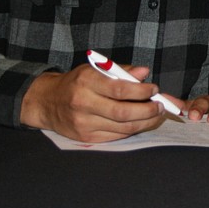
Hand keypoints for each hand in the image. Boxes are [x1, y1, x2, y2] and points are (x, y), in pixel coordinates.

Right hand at [20, 64, 180, 142]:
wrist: (47, 102)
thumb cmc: (76, 82)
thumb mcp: (95, 69)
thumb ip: (121, 70)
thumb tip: (144, 73)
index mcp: (86, 81)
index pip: (120, 89)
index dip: (142, 91)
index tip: (154, 89)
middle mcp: (83, 103)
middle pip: (123, 112)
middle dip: (148, 110)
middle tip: (161, 106)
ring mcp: (84, 123)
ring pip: (123, 127)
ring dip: (145, 122)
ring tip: (156, 115)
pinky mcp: (86, 138)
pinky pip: (117, 136)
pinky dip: (132, 129)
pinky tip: (140, 122)